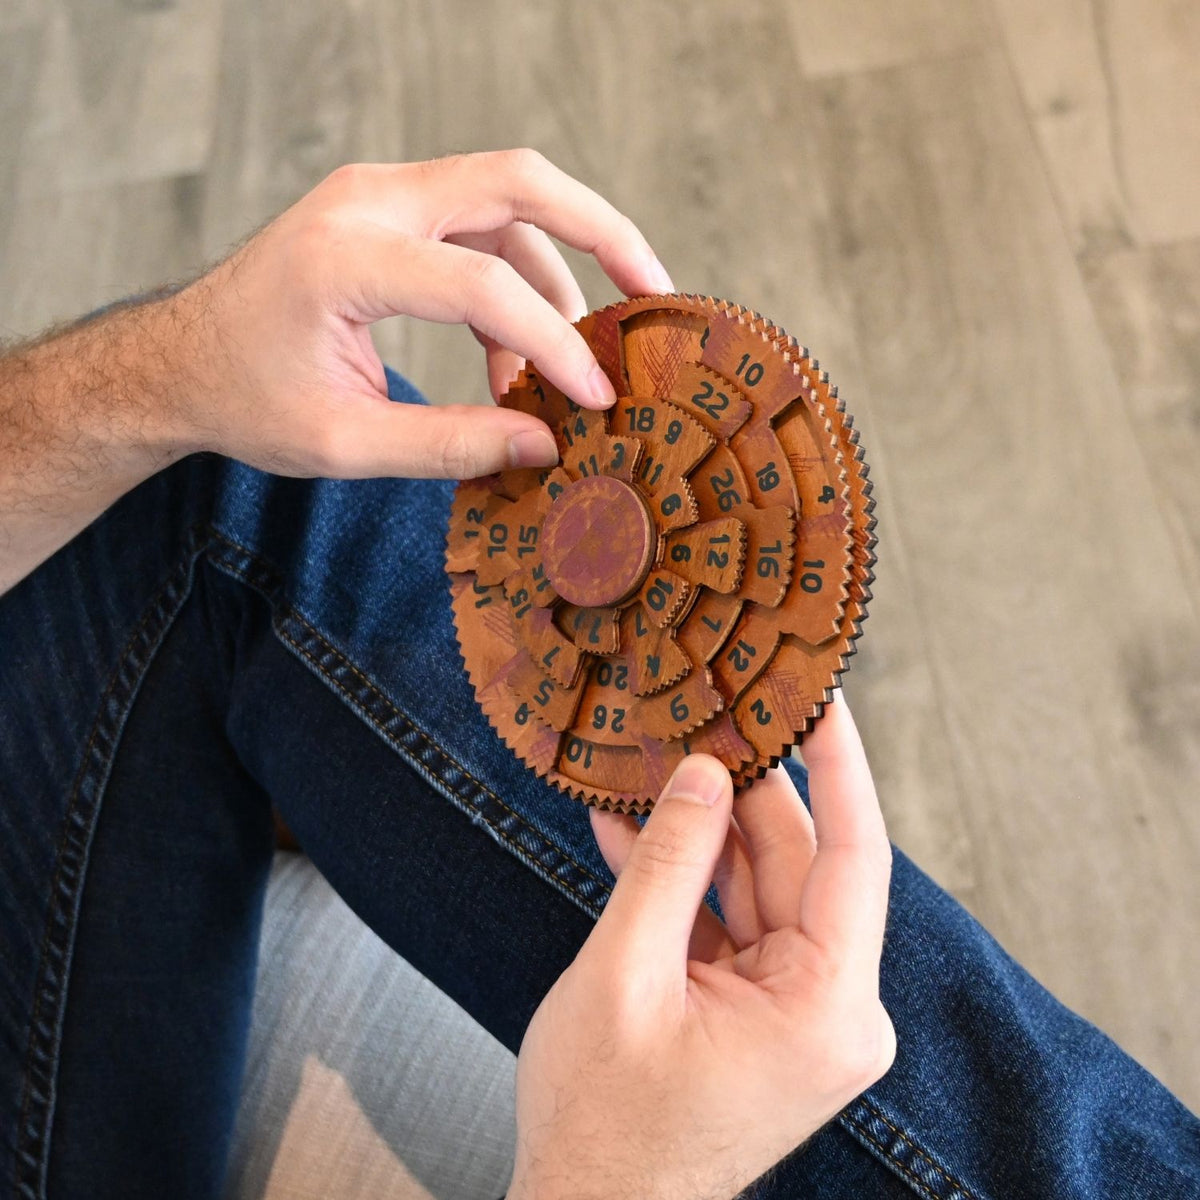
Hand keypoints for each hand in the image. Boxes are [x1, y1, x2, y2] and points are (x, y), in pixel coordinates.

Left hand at [168, 149, 673, 478]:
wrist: (179, 360)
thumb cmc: (247, 400)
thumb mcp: (346, 444)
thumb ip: (451, 446)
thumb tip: (547, 447)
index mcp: (344, 257)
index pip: (483, 285)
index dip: (554, 347)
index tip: (596, 401)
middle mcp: (366, 199)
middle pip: (518, 180)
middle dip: (602, 233)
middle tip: (654, 293)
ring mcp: (378, 193)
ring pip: (508, 202)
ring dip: (555, 278)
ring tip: (562, 373)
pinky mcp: (388, 209)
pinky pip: (479, 227)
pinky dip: (513, 284)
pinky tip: (510, 363)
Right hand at [508, 695, 895, 1199]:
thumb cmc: (604, 1122)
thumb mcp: (626, 973)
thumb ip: (669, 862)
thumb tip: (702, 772)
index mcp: (827, 1007)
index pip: (855, 852)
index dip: (838, 762)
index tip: (821, 693)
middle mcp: (831, 1007)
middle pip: (795, 861)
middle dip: (740, 789)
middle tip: (699, 714)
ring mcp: (796, 1010)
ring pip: (756, 884)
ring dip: (699, 831)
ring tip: (647, 766)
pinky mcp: (759, 1011)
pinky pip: (730, 921)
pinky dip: (684, 881)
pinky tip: (631, 830)